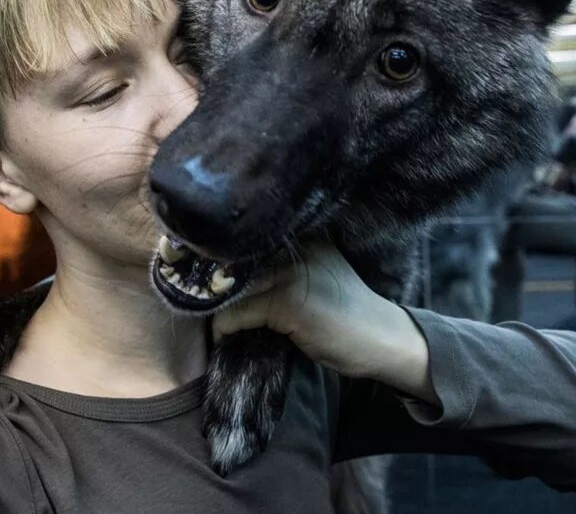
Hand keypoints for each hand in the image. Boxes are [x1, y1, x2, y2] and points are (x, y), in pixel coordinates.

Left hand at [213, 242, 434, 401]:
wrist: (384, 340)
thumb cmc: (342, 315)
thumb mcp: (311, 276)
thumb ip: (275, 267)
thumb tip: (220, 272)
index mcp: (299, 235)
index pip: (242, 237)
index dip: (212, 256)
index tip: (190, 271)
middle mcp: (295, 245)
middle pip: (229, 258)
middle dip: (207, 282)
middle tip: (194, 301)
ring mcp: (291, 271)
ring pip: (228, 286)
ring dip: (214, 308)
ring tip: (214, 322)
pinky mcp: (287, 301)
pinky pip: (236, 313)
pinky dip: (225, 328)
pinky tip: (226, 337)